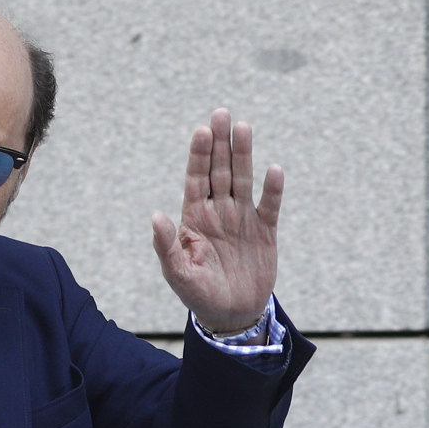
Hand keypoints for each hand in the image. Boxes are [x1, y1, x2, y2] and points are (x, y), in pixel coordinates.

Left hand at [150, 108, 282, 335]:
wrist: (230, 314)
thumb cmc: (198, 293)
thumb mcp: (177, 272)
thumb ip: (167, 244)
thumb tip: (155, 215)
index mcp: (194, 217)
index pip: (196, 178)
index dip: (199, 155)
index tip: (201, 131)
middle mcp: (218, 211)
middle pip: (220, 170)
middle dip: (220, 143)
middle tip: (221, 113)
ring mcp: (242, 218)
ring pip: (243, 180)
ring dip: (244, 155)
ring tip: (244, 127)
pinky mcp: (264, 231)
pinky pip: (269, 206)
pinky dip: (272, 190)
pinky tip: (273, 170)